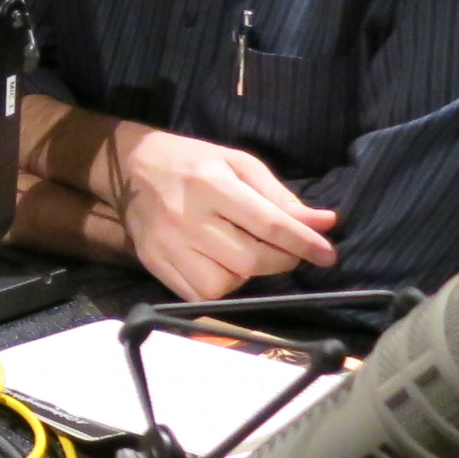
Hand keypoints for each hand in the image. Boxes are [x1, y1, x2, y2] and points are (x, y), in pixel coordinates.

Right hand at [106, 125, 337, 301]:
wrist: (130, 167)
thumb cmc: (192, 161)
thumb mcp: (238, 163)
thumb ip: (279, 196)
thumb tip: (323, 223)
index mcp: (211, 184)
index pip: (268, 223)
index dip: (303, 242)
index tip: (327, 254)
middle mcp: (187, 217)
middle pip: (249, 258)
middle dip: (281, 261)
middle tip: (287, 252)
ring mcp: (167, 244)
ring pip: (224, 283)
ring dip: (247, 276)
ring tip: (245, 256)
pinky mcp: (154, 263)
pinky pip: (197, 295)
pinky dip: (219, 288)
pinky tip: (221, 267)